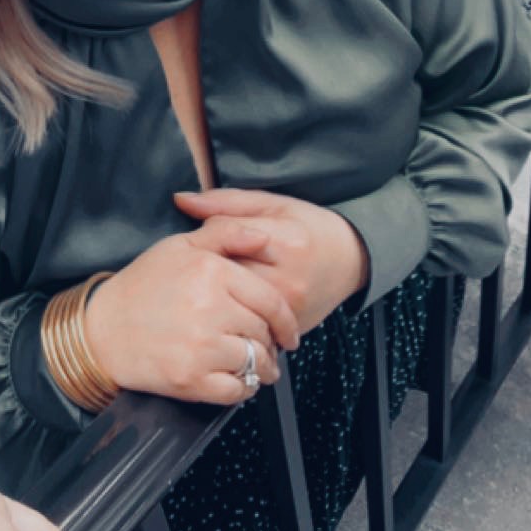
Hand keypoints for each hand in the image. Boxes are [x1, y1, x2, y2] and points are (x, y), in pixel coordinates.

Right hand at [83, 229, 299, 404]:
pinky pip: (236, 390)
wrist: (103, 330)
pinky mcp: (190, 380)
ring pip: (254, 363)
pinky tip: (237, 380)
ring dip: (262, 369)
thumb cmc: (142, 285)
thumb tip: (263, 236)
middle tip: (267, 348)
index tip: (289, 332)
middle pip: (263, 333)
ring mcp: (201, 347)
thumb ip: (226, 233)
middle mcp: (210, 309)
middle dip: (270, 344)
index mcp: (212, 272)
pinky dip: (243, 389)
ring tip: (258, 367)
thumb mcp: (182, 246)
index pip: (270, 301)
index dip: (286, 321)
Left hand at [176, 189, 368, 336]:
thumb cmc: (309, 227)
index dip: (207, 238)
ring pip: (235, 306)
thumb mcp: (273, 204)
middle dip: (207, 272)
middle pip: (227, 278)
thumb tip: (181, 200)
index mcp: (285, 241)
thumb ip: (226, 203)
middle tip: (194, 268)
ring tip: (207, 288)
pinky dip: (234, 316)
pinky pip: (250, 326)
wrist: (349, 260)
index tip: (201, 238)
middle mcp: (288, 280)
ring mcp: (289, 310)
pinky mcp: (288, 330)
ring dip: (216, 297)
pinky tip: (225, 307)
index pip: (228, 238)